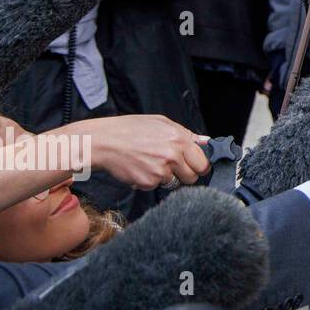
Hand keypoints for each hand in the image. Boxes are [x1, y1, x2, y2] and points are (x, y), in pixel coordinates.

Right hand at [79, 115, 212, 188]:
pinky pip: (156, 186)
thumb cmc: (130, 129)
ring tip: (151, 163)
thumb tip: (205, 141)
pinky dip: (150, 180)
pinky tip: (140, 168)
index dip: (200, 166)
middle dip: (186, 174)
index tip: (195, 166)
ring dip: (166, 177)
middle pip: (193, 177)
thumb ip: (186, 133)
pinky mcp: (148, 182)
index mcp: (179, 139)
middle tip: (173, 167)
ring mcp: (160, 171)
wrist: (103, 142)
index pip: (203, 163)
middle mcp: (173, 156)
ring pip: (174, 182)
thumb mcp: (161, 122)